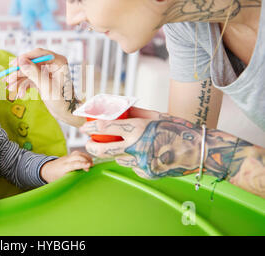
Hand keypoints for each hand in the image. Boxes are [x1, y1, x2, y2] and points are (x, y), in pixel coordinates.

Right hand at [5, 48, 84, 126]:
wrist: (66, 113)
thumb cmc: (62, 101)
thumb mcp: (46, 86)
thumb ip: (34, 73)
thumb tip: (22, 61)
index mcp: (58, 62)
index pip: (39, 53)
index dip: (25, 58)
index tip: (13, 64)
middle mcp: (52, 64)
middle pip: (31, 62)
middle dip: (19, 72)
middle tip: (7, 79)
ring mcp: (46, 72)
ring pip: (28, 71)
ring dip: (18, 80)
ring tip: (11, 89)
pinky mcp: (42, 79)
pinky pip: (29, 79)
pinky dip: (23, 86)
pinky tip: (20, 94)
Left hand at [40, 150, 93, 182]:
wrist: (46, 169)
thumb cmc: (53, 177)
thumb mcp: (60, 181)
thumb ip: (68, 182)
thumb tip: (77, 189)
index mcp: (63, 168)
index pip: (74, 164)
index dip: (82, 165)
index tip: (88, 166)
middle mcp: (65, 161)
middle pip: (77, 156)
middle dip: (86, 160)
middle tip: (92, 166)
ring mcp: (67, 157)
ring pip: (77, 153)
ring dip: (86, 157)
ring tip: (91, 163)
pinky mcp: (69, 156)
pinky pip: (77, 153)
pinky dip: (84, 156)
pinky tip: (87, 160)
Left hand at [80, 110, 203, 179]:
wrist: (201, 151)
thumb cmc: (178, 128)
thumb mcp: (156, 115)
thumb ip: (133, 113)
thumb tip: (114, 110)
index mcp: (139, 130)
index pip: (107, 127)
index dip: (92, 128)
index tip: (84, 128)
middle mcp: (138, 148)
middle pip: (104, 150)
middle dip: (92, 147)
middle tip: (88, 143)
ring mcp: (142, 164)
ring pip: (118, 159)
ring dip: (116, 153)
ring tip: (124, 146)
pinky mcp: (147, 174)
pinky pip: (133, 167)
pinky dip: (134, 160)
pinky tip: (145, 154)